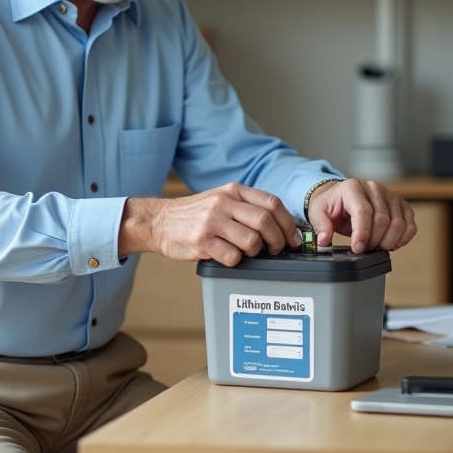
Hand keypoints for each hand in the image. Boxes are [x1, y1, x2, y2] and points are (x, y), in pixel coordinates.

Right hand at [120, 183, 301, 265]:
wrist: (159, 221)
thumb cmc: (194, 214)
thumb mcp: (220, 199)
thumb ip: (246, 207)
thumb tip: (281, 225)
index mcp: (233, 191)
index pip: (272, 203)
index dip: (288, 223)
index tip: (293, 238)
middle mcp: (223, 203)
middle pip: (265, 221)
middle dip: (278, 240)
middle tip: (277, 250)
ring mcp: (212, 222)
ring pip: (252, 240)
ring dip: (256, 252)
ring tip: (249, 253)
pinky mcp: (202, 241)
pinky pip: (232, 256)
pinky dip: (237, 261)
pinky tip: (229, 257)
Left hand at [307, 179, 415, 253]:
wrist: (342, 197)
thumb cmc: (332, 205)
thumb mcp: (318, 213)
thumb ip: (321, 226)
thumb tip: (324, 241)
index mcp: (352, 187)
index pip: (363, 211)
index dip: (362, 233)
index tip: (358, 248)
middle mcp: (373, 188)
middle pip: (382, 220)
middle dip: (373, 241)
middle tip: (363, 249)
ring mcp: (389, 195)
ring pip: (398, 224)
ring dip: (388, 242)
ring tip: (375, 247)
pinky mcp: (400, 204)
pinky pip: (410, 224)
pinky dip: (403, 238)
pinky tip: (392, 244)